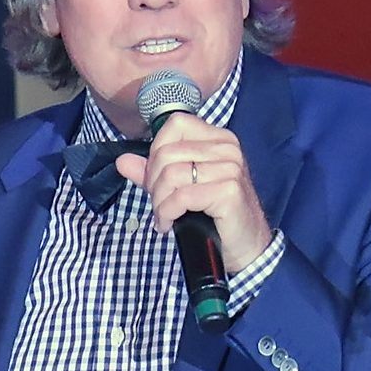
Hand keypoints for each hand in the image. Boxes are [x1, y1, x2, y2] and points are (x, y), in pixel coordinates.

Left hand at [115, 112, 272, 272]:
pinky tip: (169, 224)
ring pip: (171, 175)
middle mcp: (227, 148)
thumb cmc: (217, 215)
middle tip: (159, 204)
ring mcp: (230, 168)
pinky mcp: (229, 191)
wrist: (247, 245)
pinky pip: (181, 197)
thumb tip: (123, 161)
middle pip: (167, 153)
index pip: (175, 124)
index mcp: (218, 139)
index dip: (156, 151)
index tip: (156, 178)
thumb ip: (154, 172)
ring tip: (164, 217)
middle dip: (153, 183)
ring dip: (159, 202)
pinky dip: (167, 213)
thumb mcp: (183, 188)